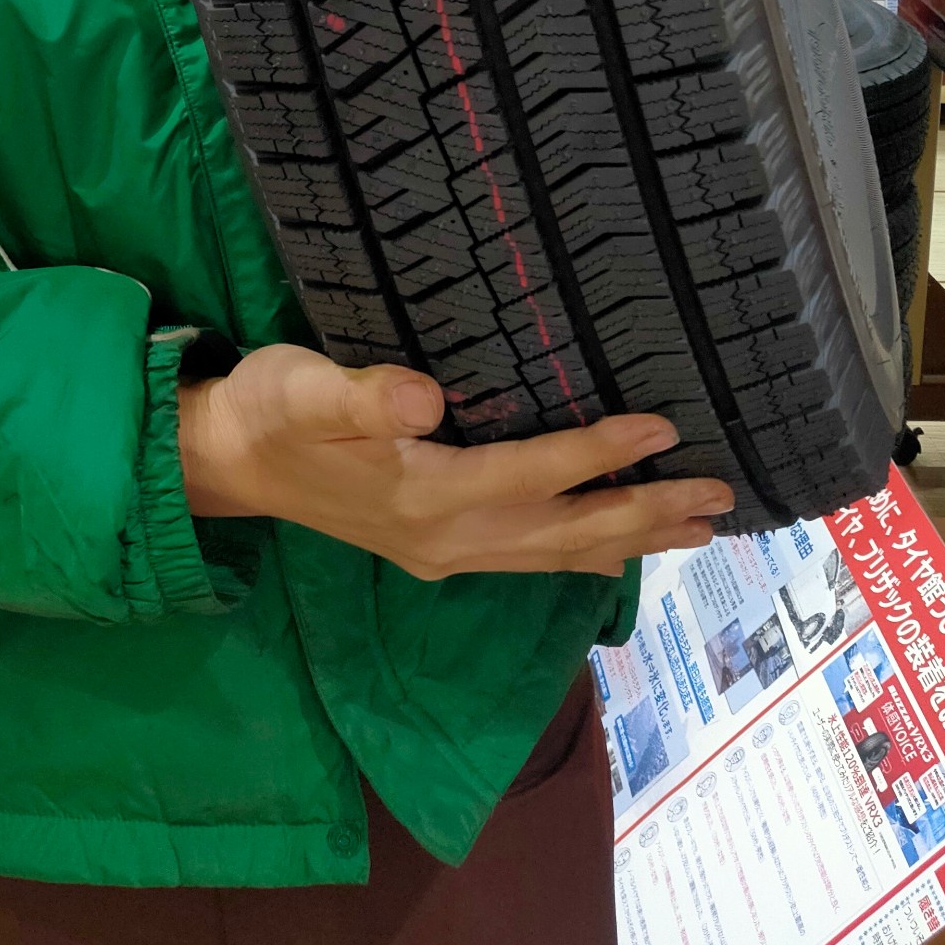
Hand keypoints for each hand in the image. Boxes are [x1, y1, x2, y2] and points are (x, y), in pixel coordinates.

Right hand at [177, 342, 733, 579]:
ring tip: (697, 529)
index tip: (663, 427)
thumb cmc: (269, 409)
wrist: (225, 461)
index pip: (533, 475)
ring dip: (629, 541)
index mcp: (423, 496)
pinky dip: (586, 550)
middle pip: (565, 532)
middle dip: (645, 514)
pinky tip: (614, 546)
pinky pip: (532, 557)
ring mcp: (443, 553)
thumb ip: (364, 395)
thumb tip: (426, 398)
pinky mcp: (436, 550)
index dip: (599, 453)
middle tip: (720, 496)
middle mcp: (446, 539)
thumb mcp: (304, 388)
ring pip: (556, 555)